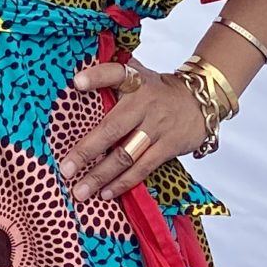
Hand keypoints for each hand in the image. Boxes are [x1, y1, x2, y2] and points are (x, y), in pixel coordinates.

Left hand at [60, 61, 206, 202]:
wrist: (201, 99)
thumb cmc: (158, 90)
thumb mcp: (138, 75)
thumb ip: (111, 76)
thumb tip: (74, 78)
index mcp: (135, 81)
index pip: (116, 73)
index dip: (97, 77)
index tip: (77, 83)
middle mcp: (145, 104)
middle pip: (112, 128)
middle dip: (86, 151)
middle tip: (65, 169)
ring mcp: (157, 127)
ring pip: (126, 155)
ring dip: (101, 175)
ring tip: (80, 191)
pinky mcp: (169, 146)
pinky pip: (143, 168)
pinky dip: (123, 182)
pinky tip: (106, 193)